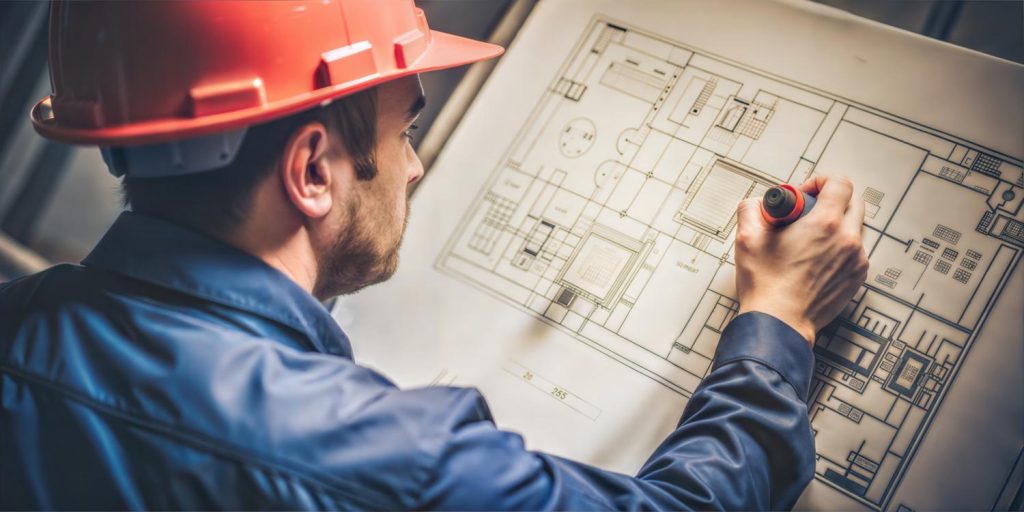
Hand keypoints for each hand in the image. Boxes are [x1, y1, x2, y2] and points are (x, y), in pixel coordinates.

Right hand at [733, 175, 868, 343]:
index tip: (804, 194)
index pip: (840, 183)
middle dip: (830, 201)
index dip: (820, 181)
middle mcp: (847, 240)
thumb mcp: (747, 237)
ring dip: (835, 226)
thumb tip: (758, 203)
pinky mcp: (857, 278)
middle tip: (805, 215)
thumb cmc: (766, 285)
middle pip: (853, 202)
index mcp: (825, 224)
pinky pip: (854, 252)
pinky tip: (814, 261)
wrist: (779, 323)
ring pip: (854, 228)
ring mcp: (856, 261)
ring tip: (808, 242)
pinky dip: (838, 249)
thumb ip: (752, 208)